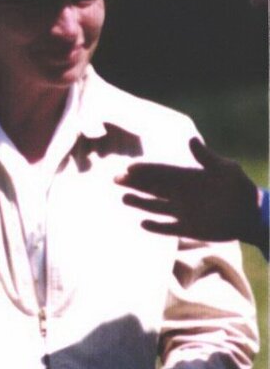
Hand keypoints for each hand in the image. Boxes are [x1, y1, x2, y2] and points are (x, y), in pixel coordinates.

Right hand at [117, 137, 262, 244]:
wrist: (253, 214)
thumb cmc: (241, 189)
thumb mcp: (226, 170)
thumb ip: (207, 157)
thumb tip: (190, 140)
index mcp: (188, 177)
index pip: (161, 172)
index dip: (145, 169)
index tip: (129, 167)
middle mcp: (182, 194)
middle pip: (153, 188)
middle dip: (135, 183)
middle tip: (115, 179)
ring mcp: (184, 211)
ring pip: (156, 206)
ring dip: (140, 203)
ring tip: (123, 198)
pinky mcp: (189, 228)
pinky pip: (168, 228)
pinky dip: (156, 226)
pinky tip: (142, 223)